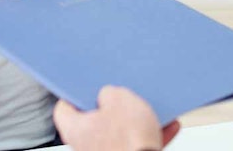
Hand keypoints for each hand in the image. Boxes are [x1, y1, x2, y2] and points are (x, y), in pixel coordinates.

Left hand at [54, 86, 180, 150]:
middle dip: (113, 107)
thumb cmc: (128, 140)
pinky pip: (139, 145)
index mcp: (75, 129)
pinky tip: (168, 125)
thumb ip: (110, 92)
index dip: (74, 95)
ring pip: (121, 133)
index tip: (85, 87)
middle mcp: (87, 146)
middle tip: (122, 96)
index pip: (64, 109)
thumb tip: (110, 94)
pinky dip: (152, 135)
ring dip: (137, 121)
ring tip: (151, 109)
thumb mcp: (119, 99)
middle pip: (96, 120)